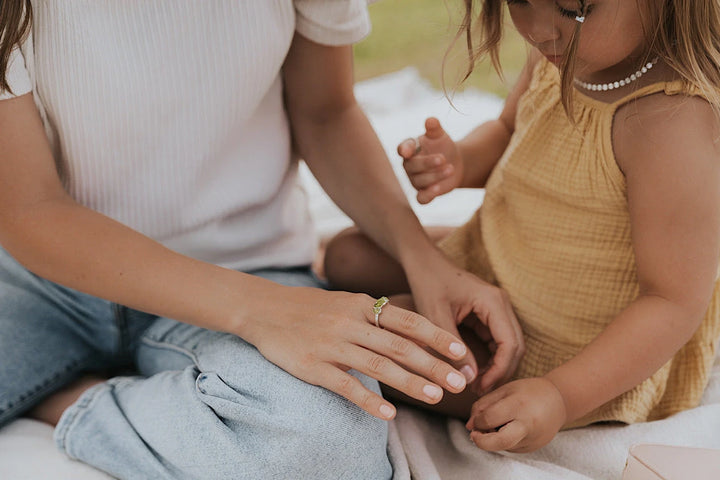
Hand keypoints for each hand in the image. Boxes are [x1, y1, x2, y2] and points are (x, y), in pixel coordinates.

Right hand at [241, 285, 469, 419]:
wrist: (262, 308)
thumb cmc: (310, 308)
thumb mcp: (345, 302)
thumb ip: (375, 315)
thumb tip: (412, 332)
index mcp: (361, 305)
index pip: (408, 320)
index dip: (437, 336)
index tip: (462, 353)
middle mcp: (350, 322)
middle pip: (399, 345)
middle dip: (433, 365)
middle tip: (459, 383)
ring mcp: (331, 344)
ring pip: (378, 365)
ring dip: (409, 382)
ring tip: (435, 398)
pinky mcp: (312, 365)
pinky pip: (345, 385)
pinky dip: (369, 400)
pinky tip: (389, 414)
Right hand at [397, 117, 463, 203]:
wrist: (455, 162)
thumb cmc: (443, 146)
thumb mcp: (440, 135)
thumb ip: (434, 128)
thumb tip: (431, 120)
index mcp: (410, 149)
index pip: (403, 149)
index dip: (404, 150)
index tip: (407, 151)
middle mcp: (409, 166)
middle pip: (412, 166)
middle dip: (427, 163)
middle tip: (443, 158)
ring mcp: (415, 180)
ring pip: (419, 181)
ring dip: (435, 176)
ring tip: (451, 168)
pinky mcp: (424, 193)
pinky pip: (421, 198)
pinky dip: (428, 195)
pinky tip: (438, 189)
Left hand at [405, 253, 524, 392]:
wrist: (423, 262)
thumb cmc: (428, 283)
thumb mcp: (436, 317)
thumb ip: (453, 348)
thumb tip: (468, 379)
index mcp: (493, 302)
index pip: (510, 344)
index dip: (499, 371)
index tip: (480, 388)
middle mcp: (501, 304)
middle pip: (515, 346)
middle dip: (501, 372)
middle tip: (480, 392)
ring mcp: (497, 308)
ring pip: (508, 345)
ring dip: (496, 366)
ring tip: (476, 385)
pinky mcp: (488, 313)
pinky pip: (496, 340)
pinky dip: (490, 357)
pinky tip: (474, 371)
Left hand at [466, 377, 566, 452]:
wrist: (558, 401)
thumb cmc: (528, 392)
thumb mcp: (504, 390)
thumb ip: (483, 405)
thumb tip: (469, 426)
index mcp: (519, 405)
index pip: (489, 419)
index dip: (477, 421)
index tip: (476, 419)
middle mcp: (527, 424)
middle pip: (499, 442)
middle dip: (481, 442)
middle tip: (474, 435)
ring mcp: (532, 439)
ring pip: (502, 446)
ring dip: (492, 439)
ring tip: (498, 424)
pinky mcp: (532, 447)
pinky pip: (510, 447)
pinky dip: (503, 439)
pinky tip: (511, 427)